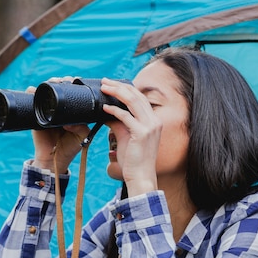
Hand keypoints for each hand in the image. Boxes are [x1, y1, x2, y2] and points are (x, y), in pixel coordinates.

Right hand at [29, 77, 90, 172]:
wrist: (53, 158)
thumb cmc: (70, 147)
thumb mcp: (81, 136)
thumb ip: (81, 128)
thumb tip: (69, 123)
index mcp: (72, 110)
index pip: (72, 91)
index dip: (73, 83)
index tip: (76, 79)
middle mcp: (59, 108)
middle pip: (58, 87)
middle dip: (61, 80)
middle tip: (65, 80)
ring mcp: (46, 110)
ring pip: (45, 90)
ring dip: (49, 82)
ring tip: (54, 82)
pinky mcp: (34, 114)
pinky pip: (30, 99)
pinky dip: (31, 91)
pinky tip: (34, 89)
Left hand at [100, 78, 160, 195]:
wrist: (141, 176)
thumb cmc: (134, 160)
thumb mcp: (126, 137)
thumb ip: (119, 123)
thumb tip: (106, 113)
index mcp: (153, 121)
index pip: (140, 98)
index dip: (126, 88)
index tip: (111, 84)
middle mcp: (154, 121)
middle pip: (136, 95)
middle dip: (119, 86)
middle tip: (104, 81)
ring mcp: (150, 126)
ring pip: (133, 101)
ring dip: (116, 92)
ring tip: (103, 88)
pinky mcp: (142, 133)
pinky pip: (126, 116)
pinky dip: (114, 110)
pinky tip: (104, 107)